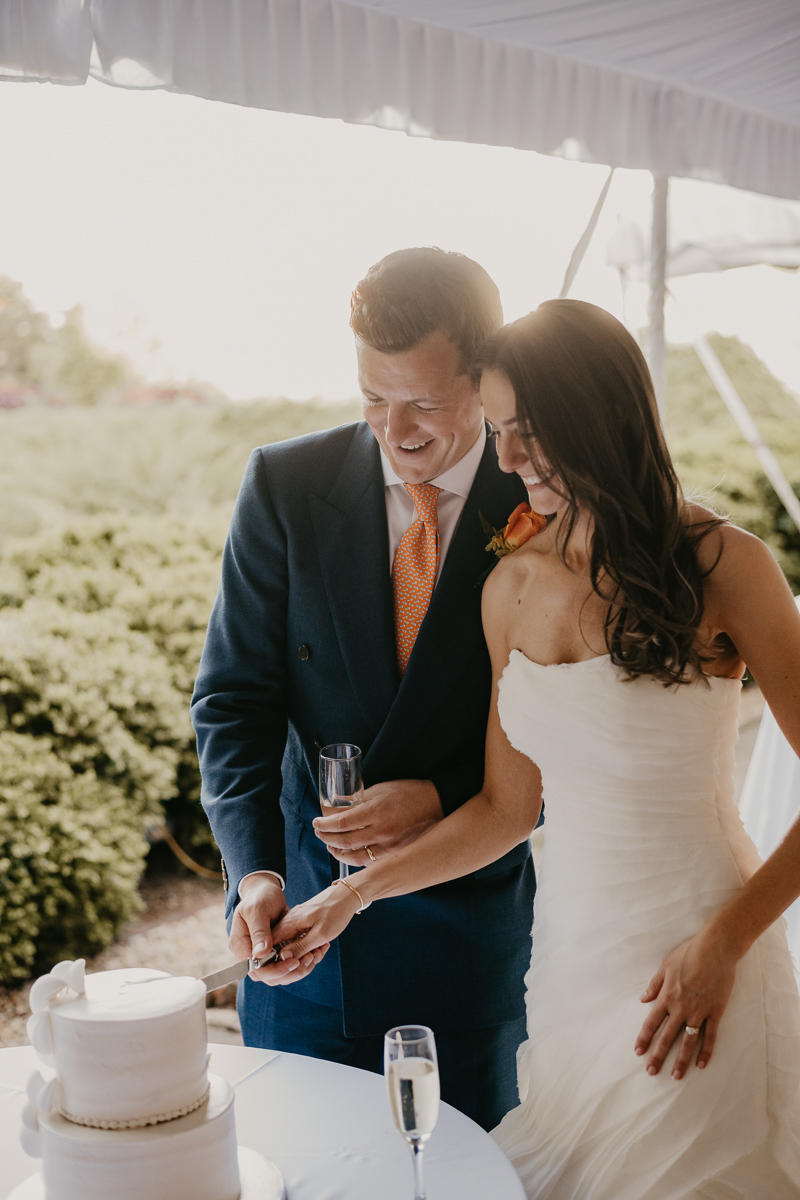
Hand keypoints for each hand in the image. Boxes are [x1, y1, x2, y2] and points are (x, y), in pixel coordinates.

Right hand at [230, 873, 329, 985]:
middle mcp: (248, 953)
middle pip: (267, 976)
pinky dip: (298, 962)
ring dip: (297, 969)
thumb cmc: (260, 897)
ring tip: (314, 955)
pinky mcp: (272, 952)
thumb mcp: (258, 910)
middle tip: (309, 959)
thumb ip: (259, 931)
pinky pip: (284, 964)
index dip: (275, 970)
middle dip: (289, 972)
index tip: (294, 962)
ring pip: (278, 974)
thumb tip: (260, 954)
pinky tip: (312, 953)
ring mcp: (260, 954)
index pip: (255, 969)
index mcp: (239, 945)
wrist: (265, 890)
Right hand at [270, 883, 361, 959]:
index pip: (270, 946)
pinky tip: (322, 946)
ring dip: (305, 954)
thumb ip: (300, 946)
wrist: (346, 895)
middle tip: (313, 957)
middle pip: (281, 949)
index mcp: (288, 923)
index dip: (278, 960)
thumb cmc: (336, 912)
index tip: (295, 964)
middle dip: (296, 959)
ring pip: (292, 946)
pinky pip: (299, 940)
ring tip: (321, 951)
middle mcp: (287, 922)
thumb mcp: (320, 934)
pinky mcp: (301, 923)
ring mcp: (294, 922)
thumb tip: (282, 958)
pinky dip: (309, 946)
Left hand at [313, 779, 442, 866]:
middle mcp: (382, 831)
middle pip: (345, 841)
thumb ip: (359, 799)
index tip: (316, 822)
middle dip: (327, 838)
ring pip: (356, 856)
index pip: (342, 823)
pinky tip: (349, 852)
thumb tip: (336, 807)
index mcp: (377, 811)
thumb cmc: (408, 792)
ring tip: (330, 845)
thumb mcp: (381, 789)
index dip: (324, 824)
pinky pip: (370, 861)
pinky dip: (356, 858)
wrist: (437, 803)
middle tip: (319, 832)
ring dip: (338, 852)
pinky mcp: (395, 853)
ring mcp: (390, 845)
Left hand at [634, 928, 737, 1078]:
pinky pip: (710, 1036)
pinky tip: (701, 1064)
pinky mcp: (715, 1012)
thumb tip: (643, 999)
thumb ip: (654, 985)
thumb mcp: (665, 966)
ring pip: (688, 1041)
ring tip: (676, 1076)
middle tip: (651, 1072)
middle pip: (667, 1037)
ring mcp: (699, 1012)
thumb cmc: (688, 953)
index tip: (638, 1052)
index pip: (652, 1023)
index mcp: (667, 996)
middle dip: (658, 1056)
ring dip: (681, 1060)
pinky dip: (706, 1051)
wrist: (715, 949)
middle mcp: (681, 1008)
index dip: (644, 1039)